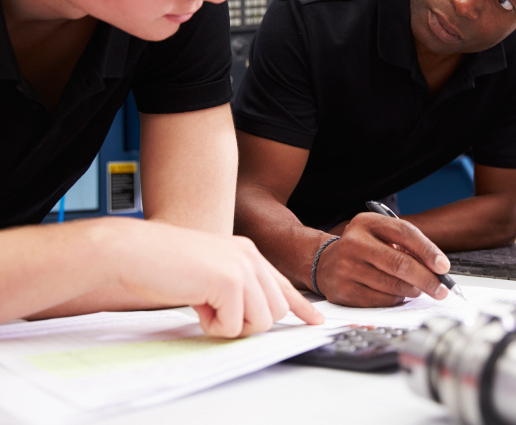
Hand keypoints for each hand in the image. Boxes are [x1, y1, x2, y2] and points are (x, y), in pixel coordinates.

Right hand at [116, 222, 323, 336]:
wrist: (136, 251)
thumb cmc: (164, 263)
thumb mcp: (209, 271)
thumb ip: (234, 287)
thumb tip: (253, 316)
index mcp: (246, 252)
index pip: (282, 284)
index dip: (301, 307)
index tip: (316, 322)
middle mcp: (250, 256)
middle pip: (276, 311)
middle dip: (248, 322)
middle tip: (216, 311)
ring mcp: (242, 267)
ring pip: (261, 322)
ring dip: (230, 325)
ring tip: (204, 305)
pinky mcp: (230, 281)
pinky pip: (234, 326)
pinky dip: (213, 326)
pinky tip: (196, 304)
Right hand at [314, 212, 449, 306]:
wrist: (324, 262)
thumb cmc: (362, 248)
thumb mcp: (378, 234)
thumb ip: (405, 245)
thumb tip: (436, 268)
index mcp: (365, 223)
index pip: (404, 233)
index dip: (428, 250)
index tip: (443, 266)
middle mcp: (353, 242)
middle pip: (400, 263)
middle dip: (427, 279)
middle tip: (442, 289)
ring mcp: (346, 267)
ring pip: (393, 285)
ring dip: (413, 290)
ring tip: (418, 289)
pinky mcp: (344, 291)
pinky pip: (381, 300)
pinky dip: (396, 299)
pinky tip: (397, 294)